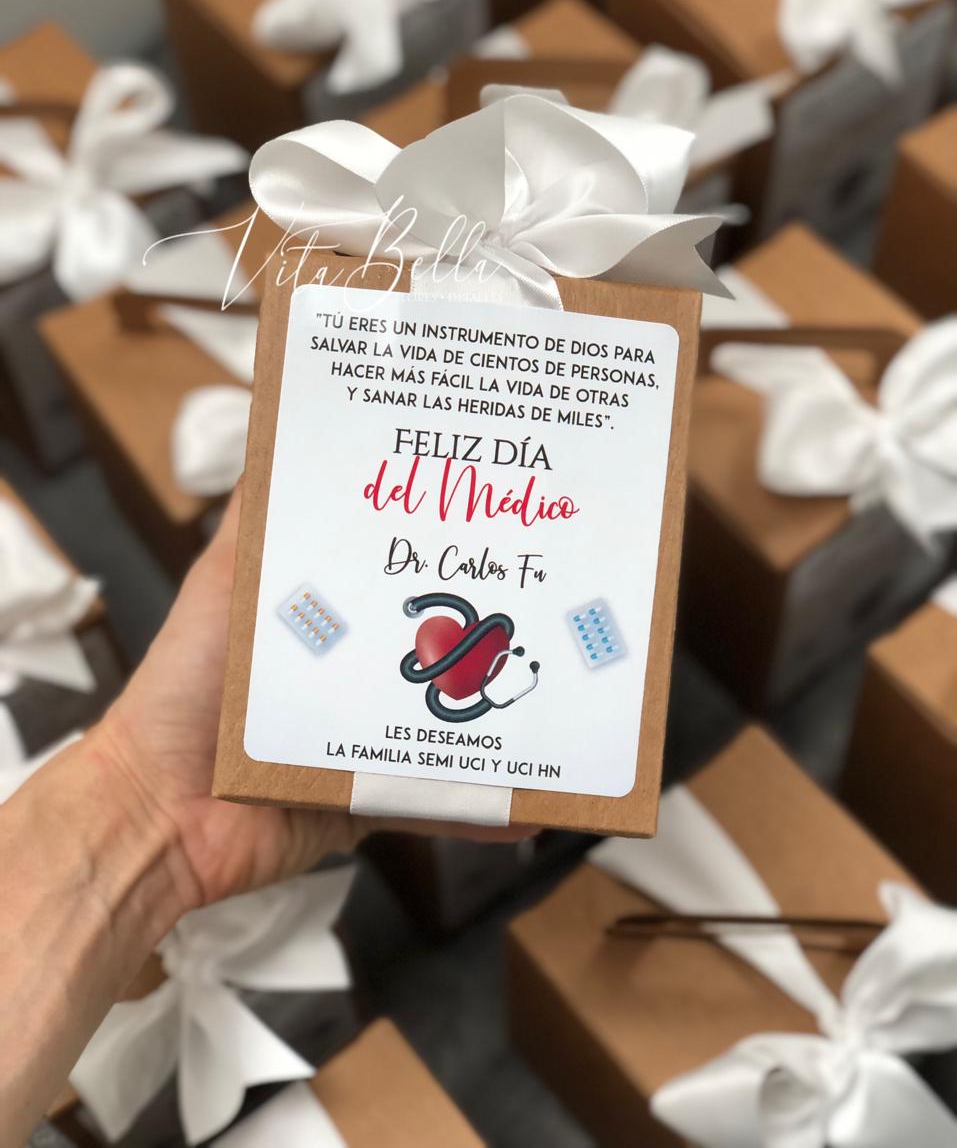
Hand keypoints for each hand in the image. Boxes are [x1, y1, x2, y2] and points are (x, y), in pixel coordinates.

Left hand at [93, 485, 527, 914]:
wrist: (156, 809)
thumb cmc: (181, 686)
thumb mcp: (223, 581)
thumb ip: (255, 515)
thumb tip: (277, 426)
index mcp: (326, 618)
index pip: (394, 572)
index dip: (440, 547)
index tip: (493, 513)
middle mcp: (351, 672)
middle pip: (433, 644)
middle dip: (488, 629)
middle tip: (551, 599)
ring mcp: (363, 736)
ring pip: (446, 717)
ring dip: (498, 713)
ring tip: (558, 694)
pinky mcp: (368, 797)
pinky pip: (434, 797)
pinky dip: (485, 806)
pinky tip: (534, 801)